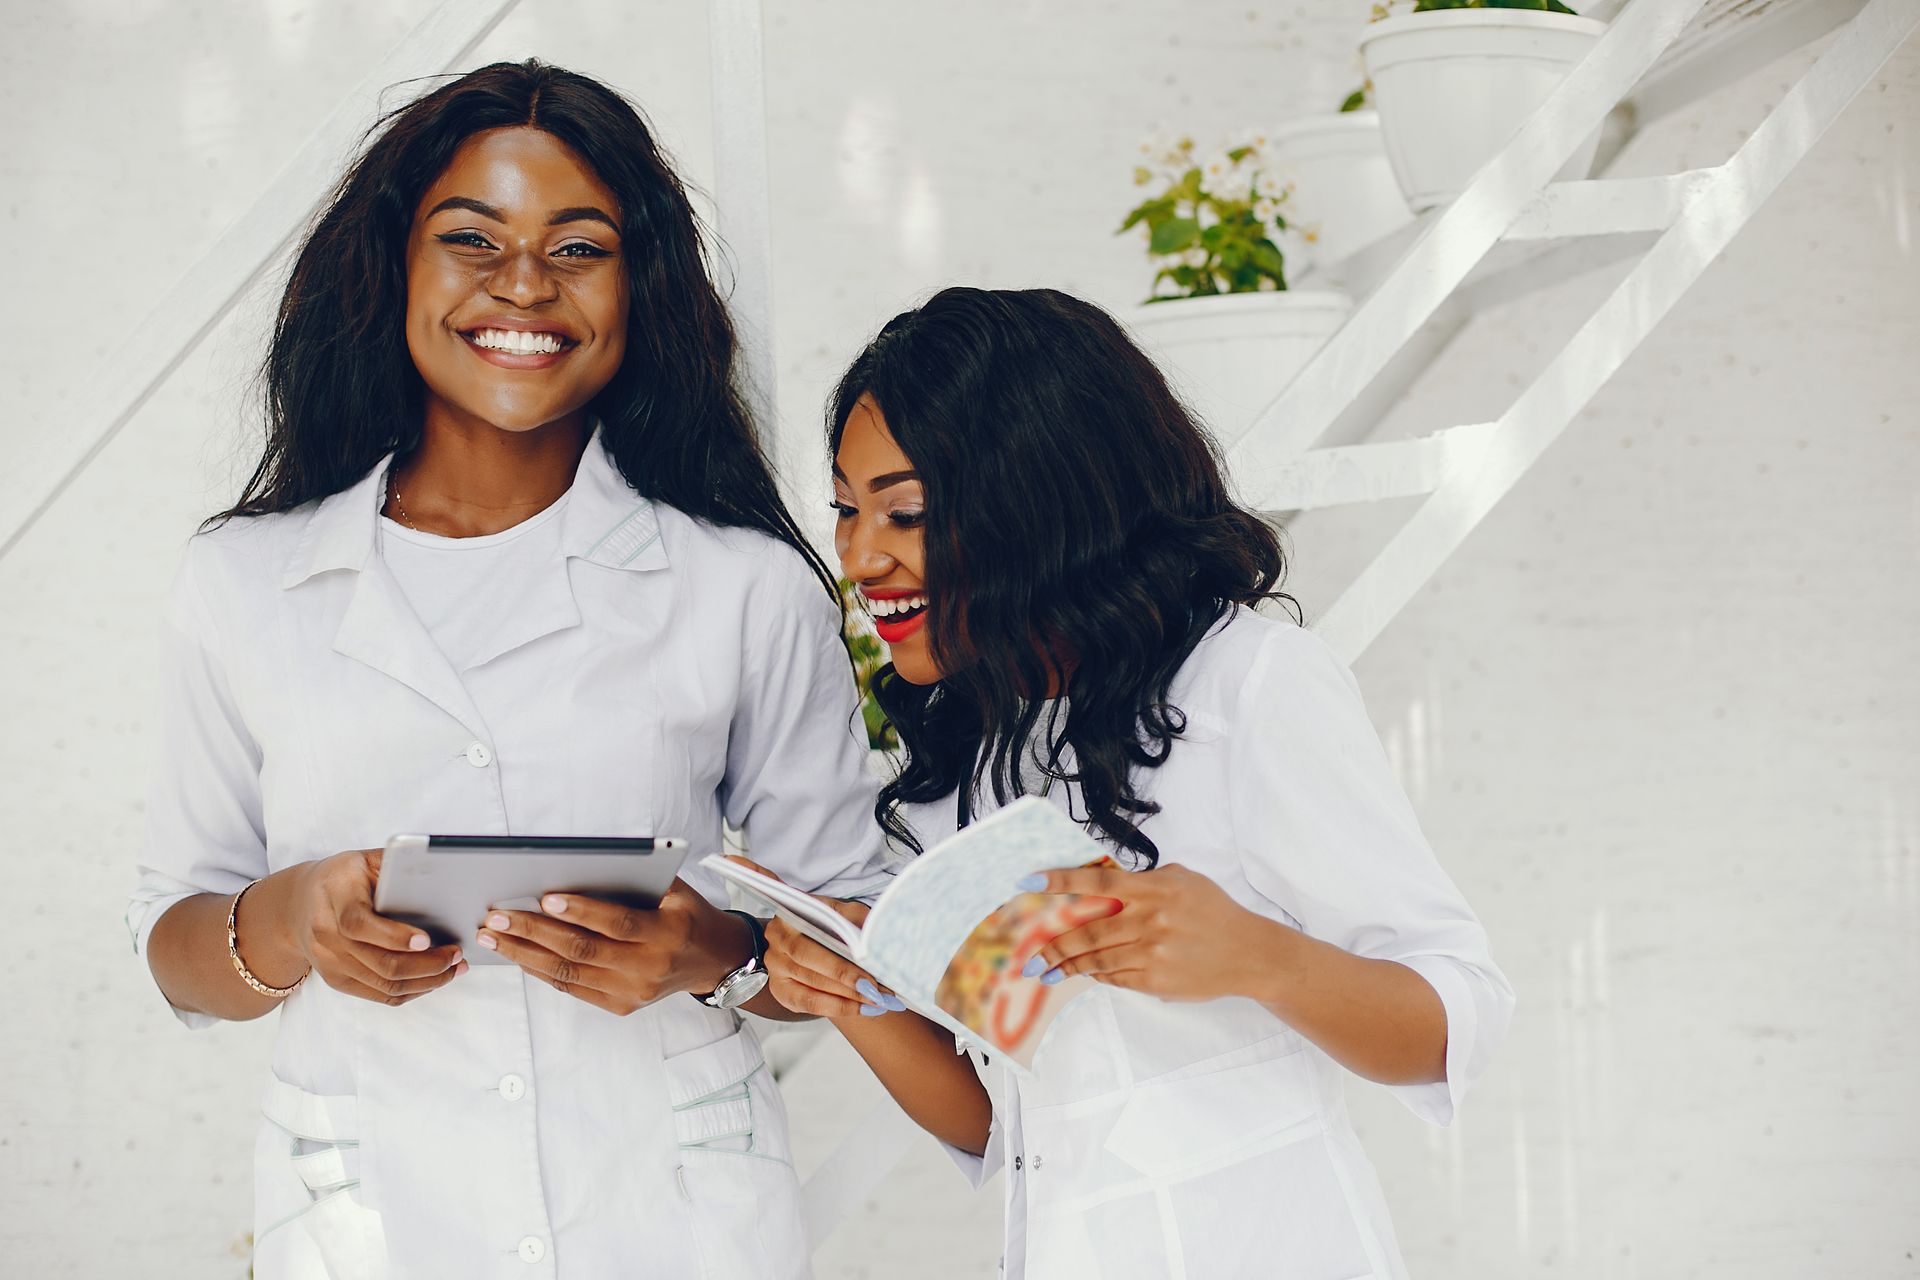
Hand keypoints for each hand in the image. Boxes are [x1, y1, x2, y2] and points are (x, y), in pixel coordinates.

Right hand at [286, 849, 466, 1005]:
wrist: (296, 905)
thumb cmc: (341, 877)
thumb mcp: (363, 860)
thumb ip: (394, 865)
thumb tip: (440, 871)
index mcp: (335, 899)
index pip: (359, 924)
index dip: (394, 936)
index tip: (427, 939)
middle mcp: (327, 936)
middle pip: (380, 963)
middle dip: (426, 964)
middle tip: (456, 955)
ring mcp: (331, 963)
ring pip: (384, 985)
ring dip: (426, 981)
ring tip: (455, 969)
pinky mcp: (337, 980)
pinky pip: (380, 995)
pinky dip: (411, 991)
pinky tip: (433, 979)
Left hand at [478, 879, 752, 1015]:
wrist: (714, 961)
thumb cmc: (687, 915)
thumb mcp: (675, 890)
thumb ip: (636, 879)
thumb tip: (579, 867)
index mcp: (666, 933)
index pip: (617, 923)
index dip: (581, 911)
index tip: (545, 897)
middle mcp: (648, 967)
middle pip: (582, 950)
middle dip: (534, 932)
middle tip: (497, 916)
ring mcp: (632, 992)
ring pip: (569, 973)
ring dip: (525, 954)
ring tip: (493, 936)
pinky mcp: (620, 1006)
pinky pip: (572, 988)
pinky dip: (541, 970)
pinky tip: (517, 953)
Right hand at [727, 857, 902, 1019]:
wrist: (841, 962)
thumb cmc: (847, 933)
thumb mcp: (855, 916)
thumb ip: (856, 917)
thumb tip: (866, 936)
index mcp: (792, 908)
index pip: (768, 886)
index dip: (751, 874)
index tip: (731, 859)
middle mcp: (777, 933)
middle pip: (804, 952)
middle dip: (842, 971)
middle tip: (874, 984)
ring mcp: (775, 964)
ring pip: (809, 981)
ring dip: (847, 992)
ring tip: (878, 998)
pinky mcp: (782, 991)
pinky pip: (809, 1002)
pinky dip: (839, 1006)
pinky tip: (863, 1007)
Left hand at [1021, 863, 1283, 1001]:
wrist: (1249, 953)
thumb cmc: (1214, 911)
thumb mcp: (1184, 880)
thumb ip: (1145, 879)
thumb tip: (1104, 882)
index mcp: (1154, 889)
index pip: (1097, 881)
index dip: (1060, 881)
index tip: (1028, 881)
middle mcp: (1149, 920)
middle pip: (1087, 931)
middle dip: (1053, 944)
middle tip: (1029, 954)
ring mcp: (1151, 953)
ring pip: (1096, 959)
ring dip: (1066, 966)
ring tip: (1045, 971)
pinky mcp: (1155, 980)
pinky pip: (1115, 977)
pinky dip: (1097, 975)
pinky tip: (1084, 974)